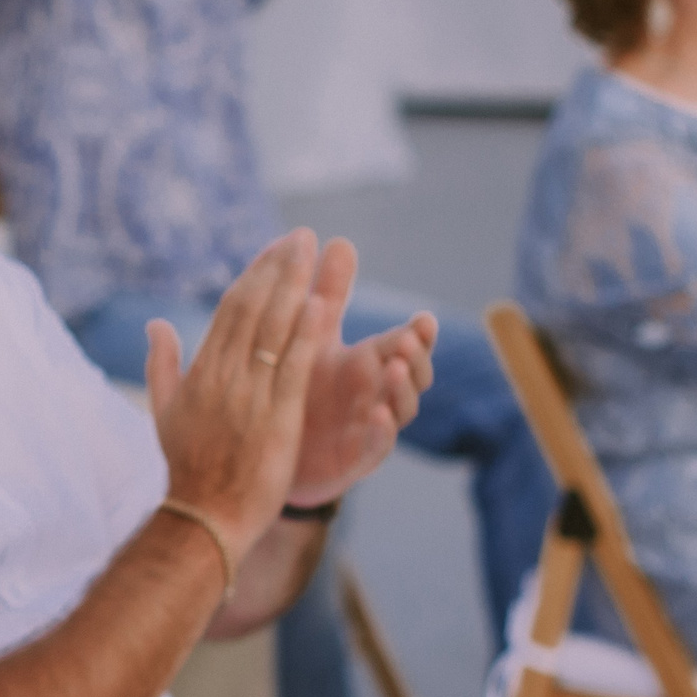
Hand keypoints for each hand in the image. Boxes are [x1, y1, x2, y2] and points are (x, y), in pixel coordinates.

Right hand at [146, 229, 342, 551]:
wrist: (203, 515)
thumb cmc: (185, 468)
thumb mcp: (163, 412)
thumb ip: (162, 364)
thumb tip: (157, 324)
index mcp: (200, 372)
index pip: (230, 310)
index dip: (255, 275)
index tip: (275, 249)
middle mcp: (224, 376)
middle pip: (253, 309)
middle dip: (278, 269)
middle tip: (300, 237)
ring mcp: (250, 395)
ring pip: (273, 329)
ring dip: (294, 287)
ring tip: (312, 254)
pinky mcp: (276, 417)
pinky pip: (292, 367)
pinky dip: (304, 335)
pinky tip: (318, 305)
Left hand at [286, 244, 431, 506]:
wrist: (273, 448)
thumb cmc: (300, 384)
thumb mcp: (313, 335)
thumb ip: (328, 292)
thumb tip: (338, 239)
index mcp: (369, 361)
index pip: (405, 343)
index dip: (420, 334)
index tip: (423, 319)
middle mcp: (378, 391)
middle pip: (414, 374)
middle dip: (417, 357)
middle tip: (411, 339)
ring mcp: (371, 425)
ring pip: (401, 408)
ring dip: (402, 389)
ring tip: (395, 370)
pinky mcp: (357, 457)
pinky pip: (375, 446)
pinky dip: (380, 431)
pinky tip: (375, 415)